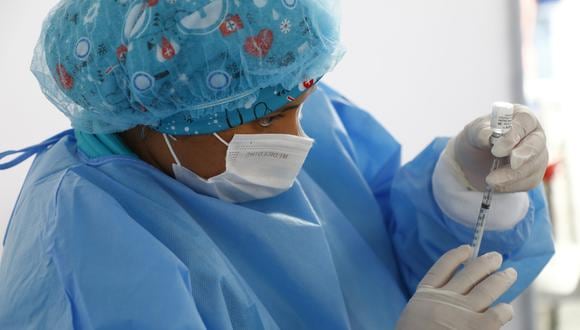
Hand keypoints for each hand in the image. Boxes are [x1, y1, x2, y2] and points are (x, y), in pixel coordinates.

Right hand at [396, 245, 516, 329]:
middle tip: (497, 257)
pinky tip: (506, 308)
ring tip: (510, 272)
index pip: (441, 268)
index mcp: (425, 296)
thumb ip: (430, 307)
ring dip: (501, 278)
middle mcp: (445, 298)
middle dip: (485, 263)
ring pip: (487, 287)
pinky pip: (499, 312)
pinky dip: (505, 309)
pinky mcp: (479, 326)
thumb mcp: (415, 317)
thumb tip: (449, 297)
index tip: (466, 248)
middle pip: (469, 273)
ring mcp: (463, 311)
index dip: (455, 256)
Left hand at [452, 105, 548, 192]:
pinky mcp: (534, 174)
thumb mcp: (473, 132)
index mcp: (521, 118)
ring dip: (512, 175)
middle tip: (512, 164)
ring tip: (490, 180)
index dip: (513, 136)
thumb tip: (487, 136)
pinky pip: (528, 182)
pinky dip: (511, 185)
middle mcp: (534, 135)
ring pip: (533, 166)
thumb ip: (480, 132)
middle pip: (536, 144)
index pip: (524, 122)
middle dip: (523, 156)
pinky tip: (497, 184)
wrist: (474, 160)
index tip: (497, 150)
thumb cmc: (478, 138)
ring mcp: (537, 155)